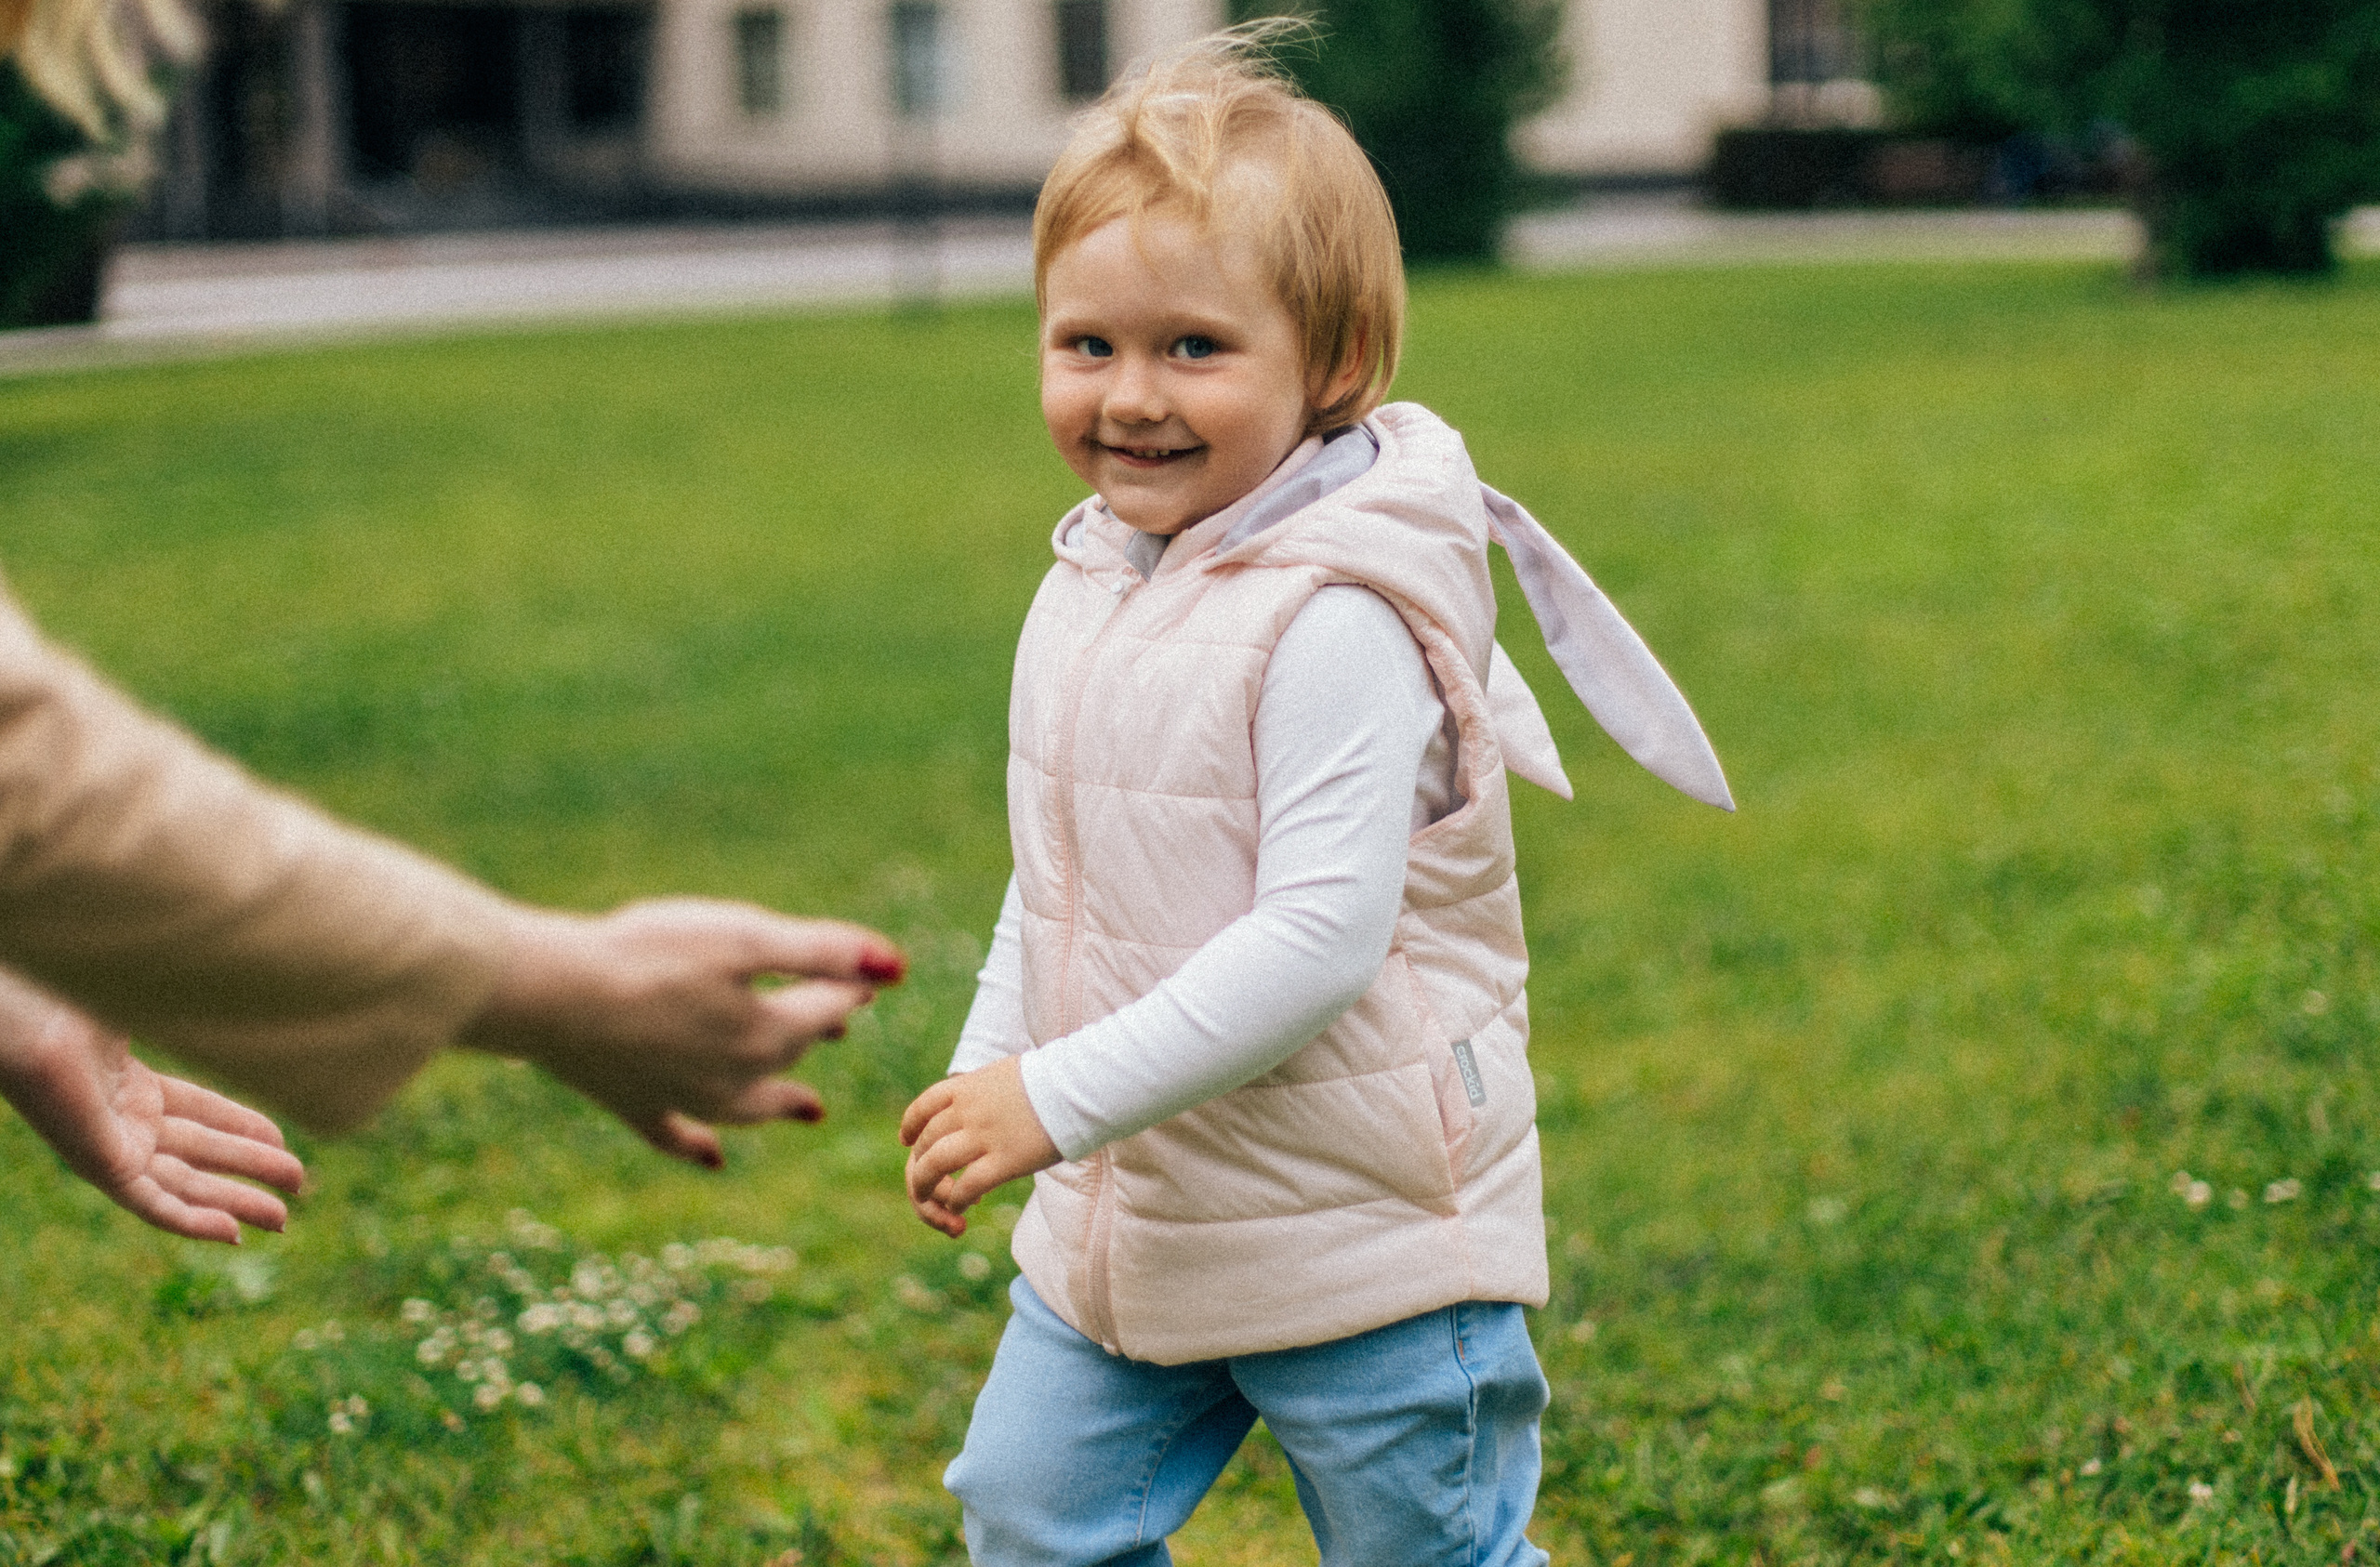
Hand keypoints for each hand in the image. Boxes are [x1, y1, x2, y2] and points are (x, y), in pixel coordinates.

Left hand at [0, 969, 304, 1242]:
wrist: (29, 1023)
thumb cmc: (73, 1004)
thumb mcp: (146, 1006)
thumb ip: (190, 1010)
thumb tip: (246, 977)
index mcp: (130, 1084)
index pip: (202, 1113)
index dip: (246, 1128)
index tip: (285, 1139)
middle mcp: (124, 1121)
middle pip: (203, 1153)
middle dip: (254, 1170)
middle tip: (300, 1185)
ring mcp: (115, 1146)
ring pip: (187, 1184)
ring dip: (237, 1203)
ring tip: (283, 1219)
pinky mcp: (103, 1168)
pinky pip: (154, 1204)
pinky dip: (193, 1220)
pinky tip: (232, 1233)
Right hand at [460, 898, 903, 1168]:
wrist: (549, 996)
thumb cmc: (648, 956)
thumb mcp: (743, 938)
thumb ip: (821, 952)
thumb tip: (896, 969)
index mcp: (768, 1034)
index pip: (827, 1008)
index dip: (851, 986)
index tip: (868, 976)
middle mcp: (735, 1079)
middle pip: (791, 1054)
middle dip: (817, 1033)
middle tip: (840, 1023)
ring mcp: (683, 1099)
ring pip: (750, 1107)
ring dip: (782, 1105)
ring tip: (811, 1109)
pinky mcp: (634, 1105)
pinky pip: (678, 1136)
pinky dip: (700, 1145)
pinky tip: (712, 1158)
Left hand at [900, 1056, 1059, 1236]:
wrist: (1079, 1086)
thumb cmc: (1052, 1078)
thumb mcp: (1005, 1073)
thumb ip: (985, 1088)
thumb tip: (979, 1095)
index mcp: (968, 1087)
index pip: (924, 1106)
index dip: (910, 1126)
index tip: (906, 1141)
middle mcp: (968, 1111)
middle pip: (926, 1141)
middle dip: (920, 1163)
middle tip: (925, 1179)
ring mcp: (984, 1136)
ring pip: (936, 1165)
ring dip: (927, 1186)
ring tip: (930, 1199)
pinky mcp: (1004, 1161)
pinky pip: (967, 1186)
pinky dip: (958, 1199)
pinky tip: (964, 1206)